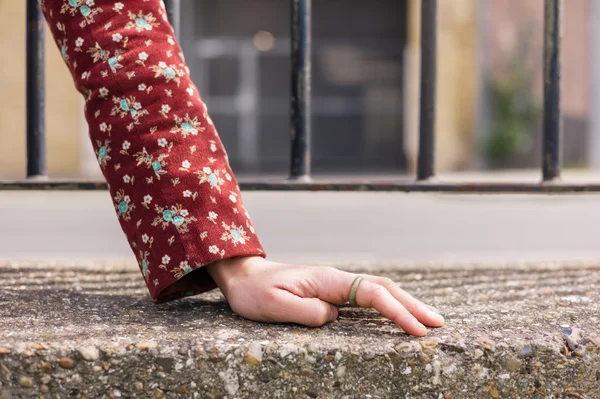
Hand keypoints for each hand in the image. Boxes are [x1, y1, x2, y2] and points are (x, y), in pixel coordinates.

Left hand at [206, 256, 443, 335]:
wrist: (244, 277)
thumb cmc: (255, 294)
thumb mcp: (274, 307)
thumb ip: (306, 313)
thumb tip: (335, 317)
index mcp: (327, 280)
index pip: (371, 293)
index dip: (396, 311)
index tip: (416, 331)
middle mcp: (336, 279)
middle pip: (383, 287)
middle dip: (412, 305)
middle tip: (439, 324)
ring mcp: (335, 284)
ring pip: (378, 290)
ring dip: (405, 303)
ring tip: (429, 320)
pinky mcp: (332, 292)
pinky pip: (367, 296)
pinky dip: (389, 303)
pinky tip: (398, 313)